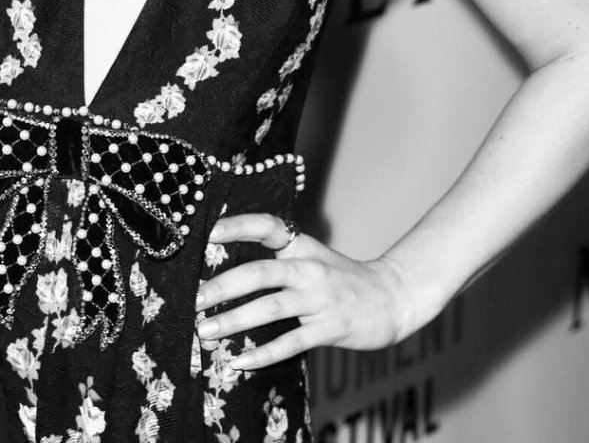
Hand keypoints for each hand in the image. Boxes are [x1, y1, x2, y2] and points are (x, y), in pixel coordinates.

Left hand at [194, 213, 415, 370]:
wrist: (393, 297)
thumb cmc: (343, 279)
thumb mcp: (314, 258)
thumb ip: (281, 260)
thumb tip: (231, 272)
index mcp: (302, 246)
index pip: (267, 227)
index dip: (239, 226)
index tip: (209, 233)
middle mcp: (309, 268)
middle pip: (261, 272)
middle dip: (224, 286)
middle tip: (195, 299)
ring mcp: (319, 299)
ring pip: (270, 308)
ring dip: (235, 320)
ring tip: (207, 331)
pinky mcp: (329, 329)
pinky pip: (290, 343)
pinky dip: (263, 354)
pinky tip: (239, 362)